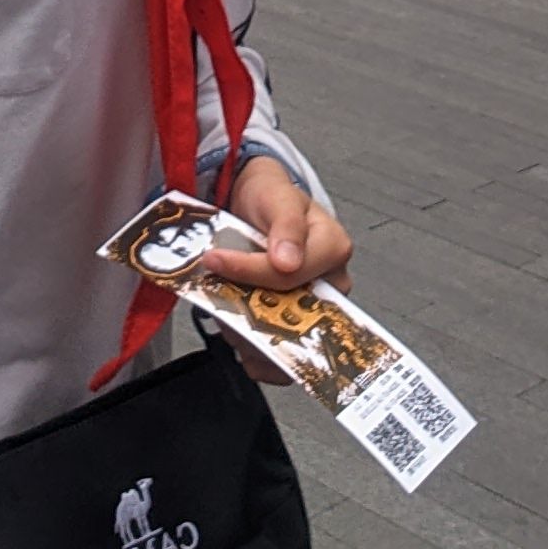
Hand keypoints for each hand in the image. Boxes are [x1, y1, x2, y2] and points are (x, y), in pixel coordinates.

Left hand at [207, 158, 354, 384]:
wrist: (258, 204)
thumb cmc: (272, 198)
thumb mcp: (278, 196)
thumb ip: (286, 224)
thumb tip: (288, 262)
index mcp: (333, 249)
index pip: (290, 275)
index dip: (250, 272)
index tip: (214, 261)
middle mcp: (330, 284)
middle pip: (292, 316)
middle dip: (250, 315)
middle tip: (216, 302)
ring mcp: (312, 307)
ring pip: (284, 342)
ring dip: (247, 336)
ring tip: (222, 314)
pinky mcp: (294, 323)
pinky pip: (277, 351)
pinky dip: (250, 346)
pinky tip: (233, 327)